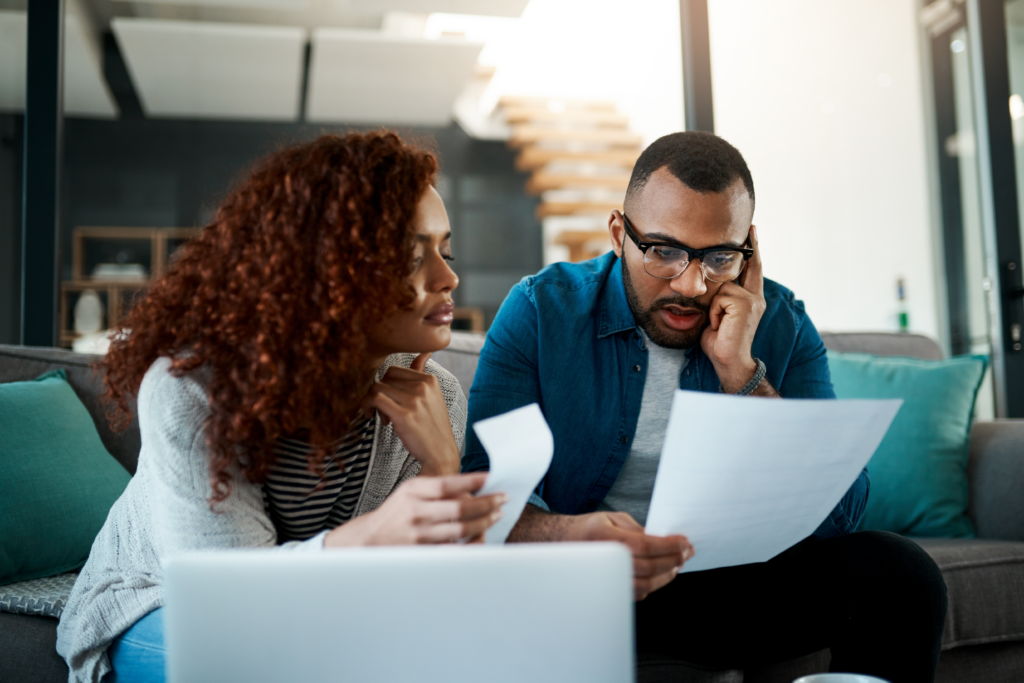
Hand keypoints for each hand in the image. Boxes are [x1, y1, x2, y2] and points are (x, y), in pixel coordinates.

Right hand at [324, 473, 506, 546]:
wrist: (370, 539)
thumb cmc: (395, 513)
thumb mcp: (410, 491)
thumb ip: (437, 488)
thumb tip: (471, 489)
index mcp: (413, 491)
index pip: (447, 483)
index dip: (472, 481)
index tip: (491, 478)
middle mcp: (416, 511)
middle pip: (459, 507)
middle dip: (485, 503)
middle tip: (502, 499)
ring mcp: (420, 534)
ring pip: (460, 529)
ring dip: (483, 522)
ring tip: (496, 515)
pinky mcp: (424, 552)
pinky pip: (455, 549)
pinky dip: (471, 543)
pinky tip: (483, 536)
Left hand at [363, 353, 460, 476]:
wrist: (440, 453)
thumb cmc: (433, 426)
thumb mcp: (433, 396)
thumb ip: (422, 373)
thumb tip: (424, 353)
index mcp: (430, 380)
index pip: (395, 370)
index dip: (387, 384)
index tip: (388, 399)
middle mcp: (423, 387)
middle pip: (385, 378)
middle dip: (380, 393)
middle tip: (383, 410)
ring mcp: (414, 400)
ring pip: (378, 388)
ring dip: (372, 401)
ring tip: (380, 415)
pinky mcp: (404, 415)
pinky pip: (375, 399)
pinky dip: (367, 405)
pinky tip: (371, 415)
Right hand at [565, 511, 693, 600]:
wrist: (563, 543)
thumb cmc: (589, 528)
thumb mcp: (613, 517)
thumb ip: (638, 529)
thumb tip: (664, 540)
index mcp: (605, 537)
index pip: (644, 545)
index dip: (669, 545)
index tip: (685, 542)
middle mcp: (605, 560)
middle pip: (649, 567)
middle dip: (674, 560)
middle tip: (687, 552)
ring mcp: (606, 579)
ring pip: (646, 585)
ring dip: (667, 575)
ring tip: (678, 563)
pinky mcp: (610, 590)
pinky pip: (639, 592)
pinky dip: (655, 583)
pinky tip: (663, 572)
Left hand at [701, 225, 765, 392]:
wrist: (728, 361)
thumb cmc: (719, 341)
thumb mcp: (719, 314)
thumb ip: (721, 297)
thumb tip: (709, 281)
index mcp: (751, 298)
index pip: (753, 269)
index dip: (753, 250)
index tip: (752, 230)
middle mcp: (756, 297)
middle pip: (750, 265)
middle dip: (750, 247)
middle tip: (750, 228)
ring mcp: (753, 300)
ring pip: (723, 285)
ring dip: (714, 305)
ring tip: (717, 321)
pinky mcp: (745, 305)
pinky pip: (720, 297)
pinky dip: (713, 312)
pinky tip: (718, 325)